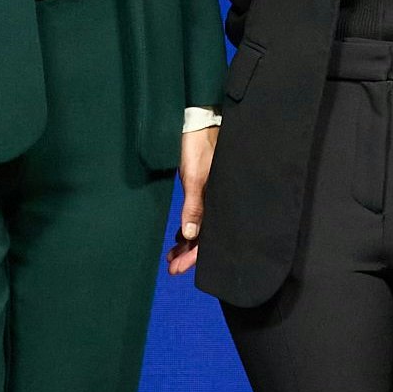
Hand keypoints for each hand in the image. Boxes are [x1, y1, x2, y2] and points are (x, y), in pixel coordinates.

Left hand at [167, 126, 217, 274]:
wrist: (199, 122)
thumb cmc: (200, 148)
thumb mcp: (195, 178)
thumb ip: (193, 206)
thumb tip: (190, 236)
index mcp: (220, 202)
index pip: (210, 239)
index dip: (194, 257)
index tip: (177, 269)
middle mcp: (218, 202)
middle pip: (206, 237)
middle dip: (189, 255)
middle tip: (172, 267)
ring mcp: (211, 197)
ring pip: (201, 228)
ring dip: (187, 243)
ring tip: (171, 256)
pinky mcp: (204, 189)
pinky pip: (198, 216)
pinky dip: (188, 228)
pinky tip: (180, 236)